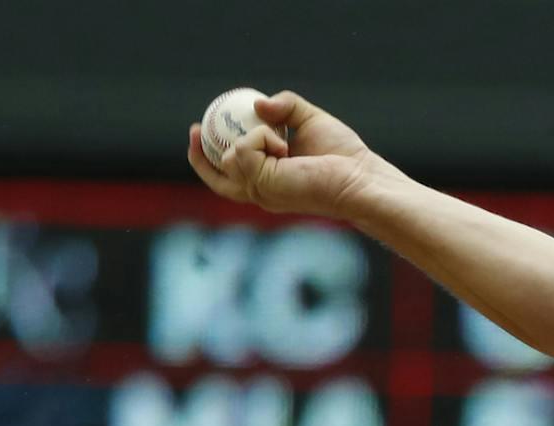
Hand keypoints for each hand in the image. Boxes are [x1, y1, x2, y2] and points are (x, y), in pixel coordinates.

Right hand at [187, 91, 387, 220]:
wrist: (358, 177)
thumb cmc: (341, 155)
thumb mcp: (308, 119)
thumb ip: (284, 107)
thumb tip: (258, 107)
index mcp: (267, 180)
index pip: (228, 174)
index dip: (208, 155)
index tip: (202, 127)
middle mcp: (260, 191)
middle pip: (215, 178)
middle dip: (198, 155)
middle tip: (195, 127)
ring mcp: (260, 191)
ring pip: (227, 158)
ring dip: (252, 137)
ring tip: (284, 142)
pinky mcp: (263, 185)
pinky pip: (243, 150)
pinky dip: (260, 138)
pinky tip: (284, 145)